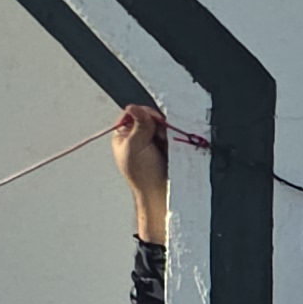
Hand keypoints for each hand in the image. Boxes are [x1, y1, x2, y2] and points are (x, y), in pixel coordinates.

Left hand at [111, 104, 170, 241]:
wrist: (162, 195)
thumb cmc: (144, 177)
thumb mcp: (135, 147)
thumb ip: (137, 125)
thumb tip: (136, 107)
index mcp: (125, 134)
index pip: (133, 113)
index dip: (144, 114)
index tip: (153, 121)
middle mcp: (139, 136)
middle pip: (151, 117)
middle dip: (159, 126)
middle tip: (159, 139)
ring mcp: (155, 142)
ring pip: (165, 126)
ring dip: (169, 134)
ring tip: (168, 149)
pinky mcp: (170, 148)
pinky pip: (175, 136)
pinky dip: (177, 141)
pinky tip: (175, 151)